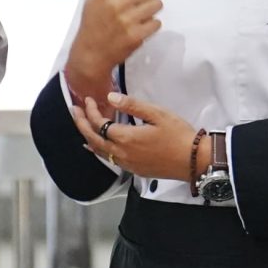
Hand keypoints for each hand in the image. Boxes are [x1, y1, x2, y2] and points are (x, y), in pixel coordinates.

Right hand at [65, 0, 161, 102]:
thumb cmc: (93, 21)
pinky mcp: (136, 36)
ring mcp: (127, 21)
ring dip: (153, 8)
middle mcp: (117, 4)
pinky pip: (157, 23)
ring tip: (142, 12)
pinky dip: (152, 24)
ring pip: (157, 4)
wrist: (91, 53)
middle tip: (142, 0)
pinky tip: (142, 26)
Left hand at [73, 92, 199, 183]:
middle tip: (74, 110)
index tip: (88, 100)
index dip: (91, 111)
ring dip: (88, 137)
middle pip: (93, 138)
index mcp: (126, 138)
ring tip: (80, 125)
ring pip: (99, 151)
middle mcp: (122, 153)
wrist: (194, 160)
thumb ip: (132, 106)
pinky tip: (96, 146)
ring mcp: (127, 164)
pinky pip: (109, 159)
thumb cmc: (179, 135)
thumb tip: (111, 98)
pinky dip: (98, 150)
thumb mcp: (157, 114)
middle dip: (81, 123)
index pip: (100, 123)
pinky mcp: (134, 170)